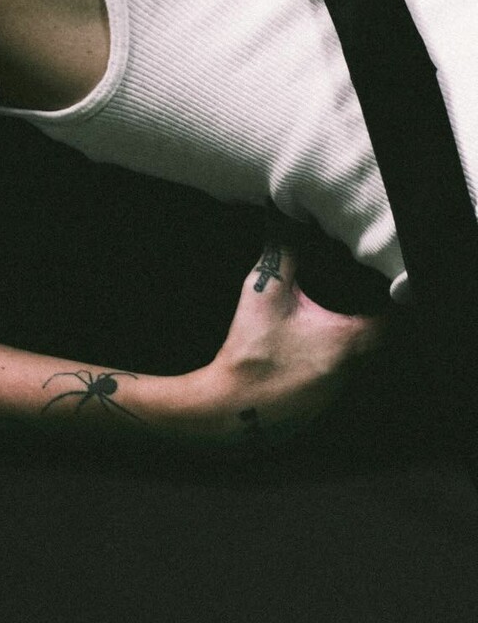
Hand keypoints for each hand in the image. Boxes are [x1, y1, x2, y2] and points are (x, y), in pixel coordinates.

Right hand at [196, 244, 385, 445]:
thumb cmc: (252, 353)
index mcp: (348, 341)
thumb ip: (281, 251)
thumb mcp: (264, 292)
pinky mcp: (320, 404)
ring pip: (358, 357)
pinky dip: (329, 354)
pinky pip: (337, 372)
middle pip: (377, 338)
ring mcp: (337, 392)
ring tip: (329, 312)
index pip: (392, 317)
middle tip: (353, 290)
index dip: (387, 296)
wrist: (230, 407)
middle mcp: (352, 369)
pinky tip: (304, 342)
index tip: (376, 279)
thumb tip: (283, 215)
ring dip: (347, 335)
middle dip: (367, 312)